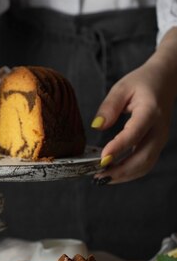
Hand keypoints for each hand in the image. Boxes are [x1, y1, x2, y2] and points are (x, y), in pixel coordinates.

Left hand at [92, 28, 176, 183]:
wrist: (164, 81)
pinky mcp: (156, 145)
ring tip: (101, 179)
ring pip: (145, 165)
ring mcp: (160, 139)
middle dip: (121, 171)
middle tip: (98, 176)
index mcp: (150, 112)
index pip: (134, 133)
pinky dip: (129, 172)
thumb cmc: (141, 83)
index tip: (103, 158)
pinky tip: (112, 173)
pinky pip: (145, 163)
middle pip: (143, 157)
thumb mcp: (122, 87)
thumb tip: (97, 126)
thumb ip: (109, 106)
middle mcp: (159, 129)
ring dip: (124, 176)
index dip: (119, 147)